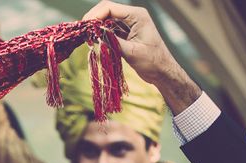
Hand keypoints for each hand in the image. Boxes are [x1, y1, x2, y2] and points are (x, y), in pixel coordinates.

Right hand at [81, 2, 200, 112]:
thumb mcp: (131, 52)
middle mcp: (133, 16)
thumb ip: (113, 41)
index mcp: (137, 15)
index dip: (95, 15)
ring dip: (96, 26)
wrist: (162, 71)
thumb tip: (95, 35)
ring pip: (106, 18)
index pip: (110, 8)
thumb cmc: (152, 61)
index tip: (85, 27)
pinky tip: (94, 40)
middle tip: (82, 32)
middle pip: (106, 10)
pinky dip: (100, 32)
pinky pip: (109, 28)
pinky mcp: (126, 32)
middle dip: (93, 19)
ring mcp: (129, 23)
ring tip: (86, 36)